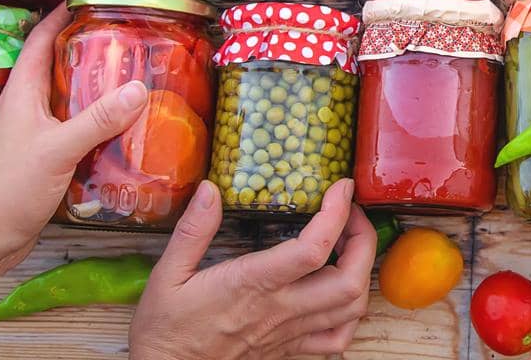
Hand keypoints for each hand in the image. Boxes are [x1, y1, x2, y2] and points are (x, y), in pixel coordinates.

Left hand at [0, 5, 148, 266]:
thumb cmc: (10, 187)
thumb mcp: (58, 149)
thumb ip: (97, 120)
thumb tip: (138, 89)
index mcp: (23, 94)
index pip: (40, 41)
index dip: (61, 17)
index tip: (90, 0)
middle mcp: (27, 108)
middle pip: (59, 68)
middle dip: (89, 52)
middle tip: (127, 42)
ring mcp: (35, 135)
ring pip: (68, 101)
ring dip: (95, 91)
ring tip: (134, 82)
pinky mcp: (45, 159)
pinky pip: (75, 131)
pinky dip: (97, 125)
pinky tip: (123, 131)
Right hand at [129, 178, 376, 359]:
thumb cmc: (166, 328)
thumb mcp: (168, 274)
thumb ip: (192, 230)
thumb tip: (209, 189)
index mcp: (253, 284)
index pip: (312, 248)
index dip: (337, 213)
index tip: (341, 187)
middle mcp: (280, 309)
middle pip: (349, 281)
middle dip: (364, 241)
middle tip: (352, 215)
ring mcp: (289, 332)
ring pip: (351, 309)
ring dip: (361, 272)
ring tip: (349, 246)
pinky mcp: (289, 349)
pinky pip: (337, 338)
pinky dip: (350, 313)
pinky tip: (339, 291)